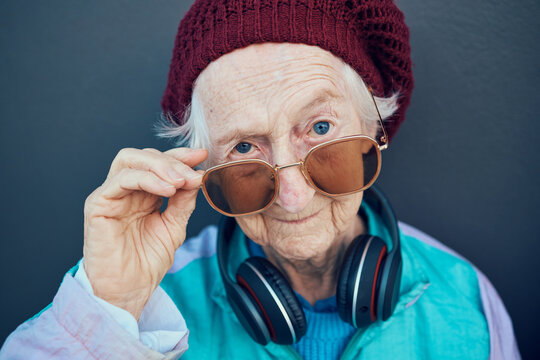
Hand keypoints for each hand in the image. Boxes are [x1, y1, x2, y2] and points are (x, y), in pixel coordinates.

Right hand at [82, 147, 207, 318]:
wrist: (129, 290)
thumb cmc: (147, 263)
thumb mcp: (174, 226)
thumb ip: (183, 201)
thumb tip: (197, 176)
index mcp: (143, 194)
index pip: (159, 164)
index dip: (180, 156)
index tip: (202, 155)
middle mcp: (125, 190)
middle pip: (144, 156)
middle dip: (172, 160)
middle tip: (191, 173)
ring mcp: (110, 195)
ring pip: (130, 160)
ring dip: (159, 166)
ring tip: (180, 182)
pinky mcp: (97, 204)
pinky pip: (120, 180)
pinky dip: (146, 179)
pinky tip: (166, 190)